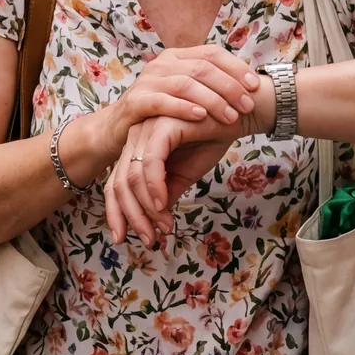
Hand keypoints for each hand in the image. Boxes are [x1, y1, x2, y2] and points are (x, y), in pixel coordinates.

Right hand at [72, 45, 260, 180]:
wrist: (118, 131)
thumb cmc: (160, 114)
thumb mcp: (185, 94)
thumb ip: (209, 85)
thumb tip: (248, 85)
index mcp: (177, 57)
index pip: (212, 53)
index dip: (236, 67)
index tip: (255, 85)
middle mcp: (162, 63)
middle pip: (202, 67)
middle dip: (229, 86)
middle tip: (247, 105)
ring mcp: (147, 81)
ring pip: (185, 83)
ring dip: (212, 99)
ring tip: (231, 116)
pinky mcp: (135, 101)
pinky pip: (162, 101)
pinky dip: (183, 108)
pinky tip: (200, 117)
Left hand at [104, 111, 249, 247]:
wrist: (238, 115)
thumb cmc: (211, 139)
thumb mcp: (185, 174)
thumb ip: (166, 192)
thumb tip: (153, 219)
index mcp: (137, 147)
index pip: (116, 183)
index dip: (117, 213)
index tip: (123, 238)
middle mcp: (135, 137)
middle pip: (118, 183)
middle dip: (131, 216)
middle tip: (148, 239)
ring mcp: (145, 129)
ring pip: (132, 176)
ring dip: (146, 208)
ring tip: (163, 226)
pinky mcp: (161, 125)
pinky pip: (151, 162)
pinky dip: (154, 186)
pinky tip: (163, 204)